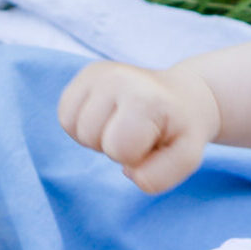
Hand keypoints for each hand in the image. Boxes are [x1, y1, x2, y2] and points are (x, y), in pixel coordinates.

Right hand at [58, 60, 219, 192]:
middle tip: (138, 132)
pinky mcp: (86, 74)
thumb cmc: (180, 130)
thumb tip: (128, 171)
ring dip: (96, 137)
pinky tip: (108, 118)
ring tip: (124, 125)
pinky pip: (64, 115)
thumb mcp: (186, 158)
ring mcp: (98, 73)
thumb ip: (159, 177)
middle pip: (89, 137)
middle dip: (113, 146)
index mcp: (144, 99)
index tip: (152, 140)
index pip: (118, 149)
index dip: (134, 157)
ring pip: (71, 126)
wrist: (182, 96)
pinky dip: (82, 125)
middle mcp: (117, 78)